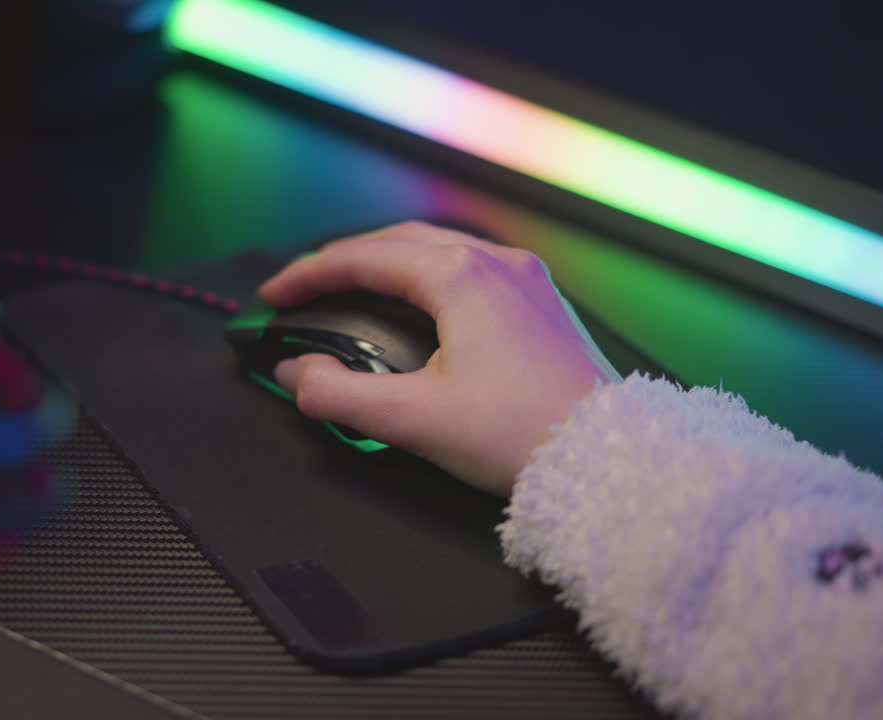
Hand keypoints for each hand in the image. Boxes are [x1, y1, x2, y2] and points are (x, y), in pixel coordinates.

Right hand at [258, 221, 619, 495]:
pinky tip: (417, 301)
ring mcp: (524, 280)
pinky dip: (426, 274)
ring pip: (438, 249)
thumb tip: (297, 375)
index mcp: (461, 278)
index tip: (275, 294)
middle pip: (399, 242)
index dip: (308, 275)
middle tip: (304, 287)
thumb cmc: (523, 436)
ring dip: (386, 262)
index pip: (363, 260)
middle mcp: (495, 264)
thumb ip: (339, 395)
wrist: (607, 459)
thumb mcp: (413, 421)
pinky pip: (471, 267)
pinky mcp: (541, 304)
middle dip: (344, 261)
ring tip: (350, 288)